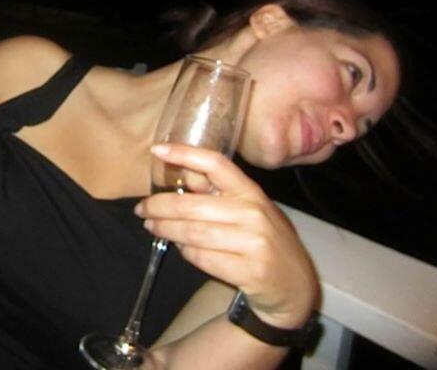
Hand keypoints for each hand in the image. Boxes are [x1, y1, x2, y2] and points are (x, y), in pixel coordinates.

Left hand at [135, 143, 319, 328]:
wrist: (294, 286)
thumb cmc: (263, 241)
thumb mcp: (248, 210)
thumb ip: (217, 192)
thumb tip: (182, 170)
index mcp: (251, 192)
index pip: (216, 163)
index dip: (185, 154)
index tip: (157, 150)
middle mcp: (253, 213)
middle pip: (191, 204)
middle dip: (159, 207)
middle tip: (142, 210)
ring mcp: (253, 243)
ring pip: (192, 233)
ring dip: (166, 230)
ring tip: (152, 227)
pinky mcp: (249, 271)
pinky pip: (202, 258)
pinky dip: (185, 252)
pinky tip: (180, 248)